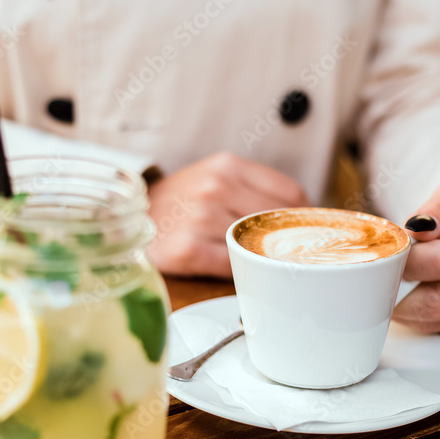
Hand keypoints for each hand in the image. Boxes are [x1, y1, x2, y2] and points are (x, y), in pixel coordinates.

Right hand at [146, 152, 310, 276]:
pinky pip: (232, 266)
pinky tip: (239, 272)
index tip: (306, 232)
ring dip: (263, 258)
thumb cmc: (182, 202)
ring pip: (256, 245)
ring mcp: (200, 218)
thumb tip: (304, 216)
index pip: (290, 194)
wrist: (133, 217)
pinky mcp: (187, 248)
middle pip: (276, 222)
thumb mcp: (216, 178)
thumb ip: (255, 190)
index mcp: (228, 166)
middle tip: (292, 254)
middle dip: (287, 241)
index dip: (304, 218)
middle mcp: (215, 187)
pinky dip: (241, 272)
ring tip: (262, 263)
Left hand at [392, 183, 439, 333]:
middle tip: (389, 276)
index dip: (411, 263)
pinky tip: (420, 294)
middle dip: (402, 292)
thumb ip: (437, 209)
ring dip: (407, 308)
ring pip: (436, 320)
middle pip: (439, 301)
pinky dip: (421, 316)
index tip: (396, 256)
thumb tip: (415, 232)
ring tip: (402, 284)